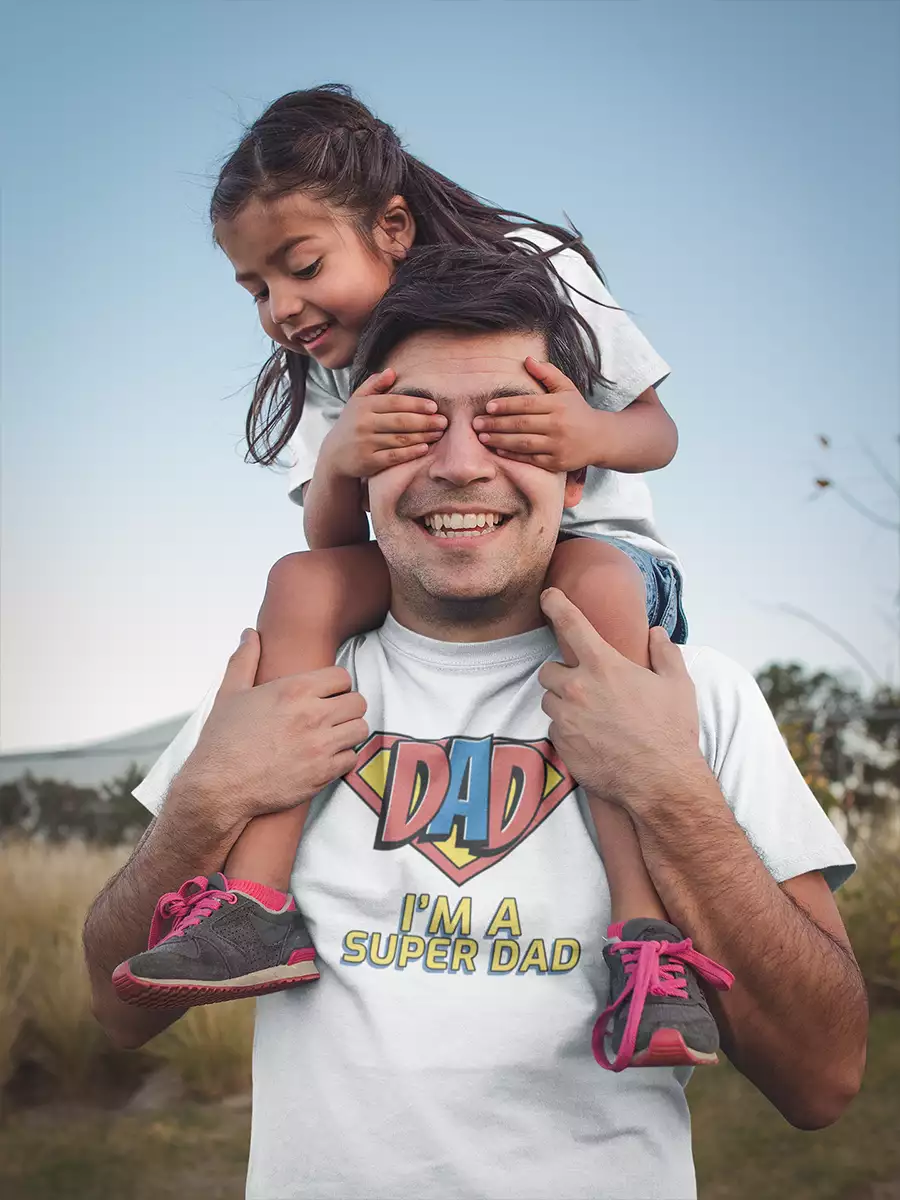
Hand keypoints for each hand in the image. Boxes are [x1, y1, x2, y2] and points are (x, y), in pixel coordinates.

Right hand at [174, 630, 368, 827]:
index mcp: (294, 690)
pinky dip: (343, 758)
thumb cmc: (222, 740)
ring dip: (349, 731)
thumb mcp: (230, 693)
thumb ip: (245, 659)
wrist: (217, 788)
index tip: (326, 694)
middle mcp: (313, 715)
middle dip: (347, 707)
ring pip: (360, 730)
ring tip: (333, 735)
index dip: (336, 685)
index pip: (342, 676)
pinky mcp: (323, 774)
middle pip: (358, 702)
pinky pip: (352, 759)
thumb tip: (250, 633)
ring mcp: (320, 746)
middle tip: (333, 715)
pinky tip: (326, 757)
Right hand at [322, 368, 446, 479]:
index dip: (416, 404)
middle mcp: (363, 424)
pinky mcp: (368, 461)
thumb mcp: (357, 402)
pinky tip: (424, 448)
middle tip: (443, 421)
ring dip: (423, 436)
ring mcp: (365, 443)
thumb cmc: (351, 424)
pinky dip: (411, 452)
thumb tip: (392, 371)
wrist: (334, 455)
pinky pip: (394, 456)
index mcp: (363, 406)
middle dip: (425, 421)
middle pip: (400, 421)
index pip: (394, 402)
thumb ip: (374, 385)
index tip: (434, 406)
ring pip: (400, 439)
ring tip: (438, 433)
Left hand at [471, 357, 607, 471]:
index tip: (488, 407)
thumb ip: (547, 373)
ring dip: (500, 441)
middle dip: (496, 424)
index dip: (506, 406)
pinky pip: (530, 459)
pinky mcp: (556, 463)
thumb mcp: (566, 388)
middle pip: (521, 424)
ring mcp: (557, 445)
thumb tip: (527, 359)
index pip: (527, 404)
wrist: (601, 439)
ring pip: (523, 443)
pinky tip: (498, 451)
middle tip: (476, 424)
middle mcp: (558, 425)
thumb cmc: (578, 411)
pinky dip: (513, 455)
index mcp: (558, 405)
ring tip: (482, 437)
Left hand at [537, 588, 704, 810]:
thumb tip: (656, 633)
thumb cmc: (671, 731)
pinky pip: (555, 730)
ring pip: (550, 700)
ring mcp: (566, 718)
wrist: (660, 782)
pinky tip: (591, 739)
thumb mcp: (678, 685)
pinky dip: (567, 730)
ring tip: (591, 715)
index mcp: (603, 665)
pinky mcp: (561, 745)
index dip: (556, 605)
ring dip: (564, 702)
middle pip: (549, 669)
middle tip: (586, 686)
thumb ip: (664, 653)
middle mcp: (577, 688)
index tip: (548, 597)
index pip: (570, 623)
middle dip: (563, 674)